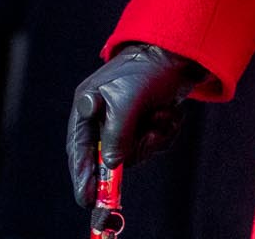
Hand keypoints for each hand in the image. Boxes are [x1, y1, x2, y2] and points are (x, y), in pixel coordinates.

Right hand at [66, 42, 209, 206]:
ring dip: (153, 139)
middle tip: (145, 152)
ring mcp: (125, 121)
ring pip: (136, 152)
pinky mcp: (146, 123)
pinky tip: (168, 113)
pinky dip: (164, 133)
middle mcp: (103, 116)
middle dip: (133, 152)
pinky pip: (154, 144)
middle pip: (109, 156)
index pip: (79, 148)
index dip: (81, 174)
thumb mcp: (126, 102)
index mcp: (88, 107)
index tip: (86, 198)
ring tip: (161, 115)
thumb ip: (116, 135)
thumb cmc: (142, 72)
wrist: (176, 55)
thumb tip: (112, 165)